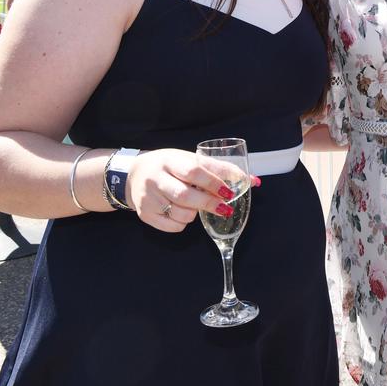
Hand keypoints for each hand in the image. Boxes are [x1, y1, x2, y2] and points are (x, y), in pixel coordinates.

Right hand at [123, 148, 247, 232]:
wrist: (134, 174)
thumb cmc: (170, 165)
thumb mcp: (189, 159)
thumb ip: (218, 169)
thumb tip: (252, 181)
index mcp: (168, 161)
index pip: (193, 171)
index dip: (213, 182)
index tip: (229, 191)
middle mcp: (155, 179)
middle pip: (186, 195)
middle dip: (209, 203)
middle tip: (225, 207)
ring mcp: (147, 198)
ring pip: (181, 213)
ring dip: (197, 212)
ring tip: (198, 205)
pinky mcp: (145, 214)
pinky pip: (173, 226)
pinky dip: (185, 222)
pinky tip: (185, 212)